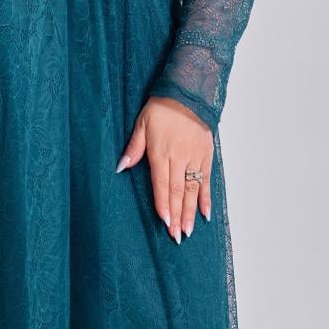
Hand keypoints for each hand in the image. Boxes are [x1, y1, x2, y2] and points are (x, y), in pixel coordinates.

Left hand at [116, 96, 212, 243]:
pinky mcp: (206, 155)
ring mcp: (194, 157)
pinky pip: (207, 180)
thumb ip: (134, 147)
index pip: (162, 183)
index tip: (165, 221)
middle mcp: (179, 157)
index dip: (163, 203)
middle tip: (176, 235)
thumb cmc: (161, 108)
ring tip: (188, 231)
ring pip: (193, 189)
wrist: (188, 94)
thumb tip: (121, 166)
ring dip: (190, 211)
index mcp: (160, 151)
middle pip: (178, 190)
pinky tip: (205, 213)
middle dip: (176, 214)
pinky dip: (206, 197)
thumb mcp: (142, 123)